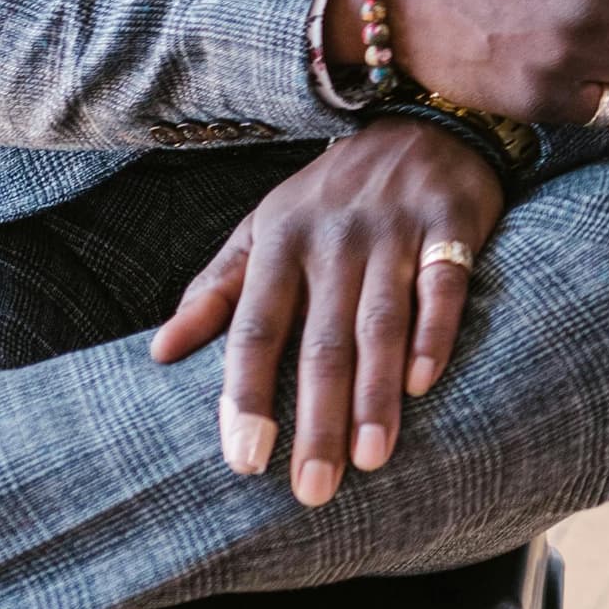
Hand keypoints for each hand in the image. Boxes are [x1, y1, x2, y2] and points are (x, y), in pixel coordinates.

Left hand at [150, 120, 506, 507]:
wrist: (423, 119)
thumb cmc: (331, 192)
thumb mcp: (264, 227)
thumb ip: (215, 290)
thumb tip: (159, 354)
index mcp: (280, 243)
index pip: (255, 331)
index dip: (247, 397)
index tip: (244, 461)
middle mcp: (334, 239)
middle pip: (321, 342)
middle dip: (316, 421)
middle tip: (312, 489)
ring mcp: (393, 231)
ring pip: (380, 324)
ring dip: (374, 395)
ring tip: (370, 460)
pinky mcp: (450, 225)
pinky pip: (442, 286)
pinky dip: (434, 333)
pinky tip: (425, 383)